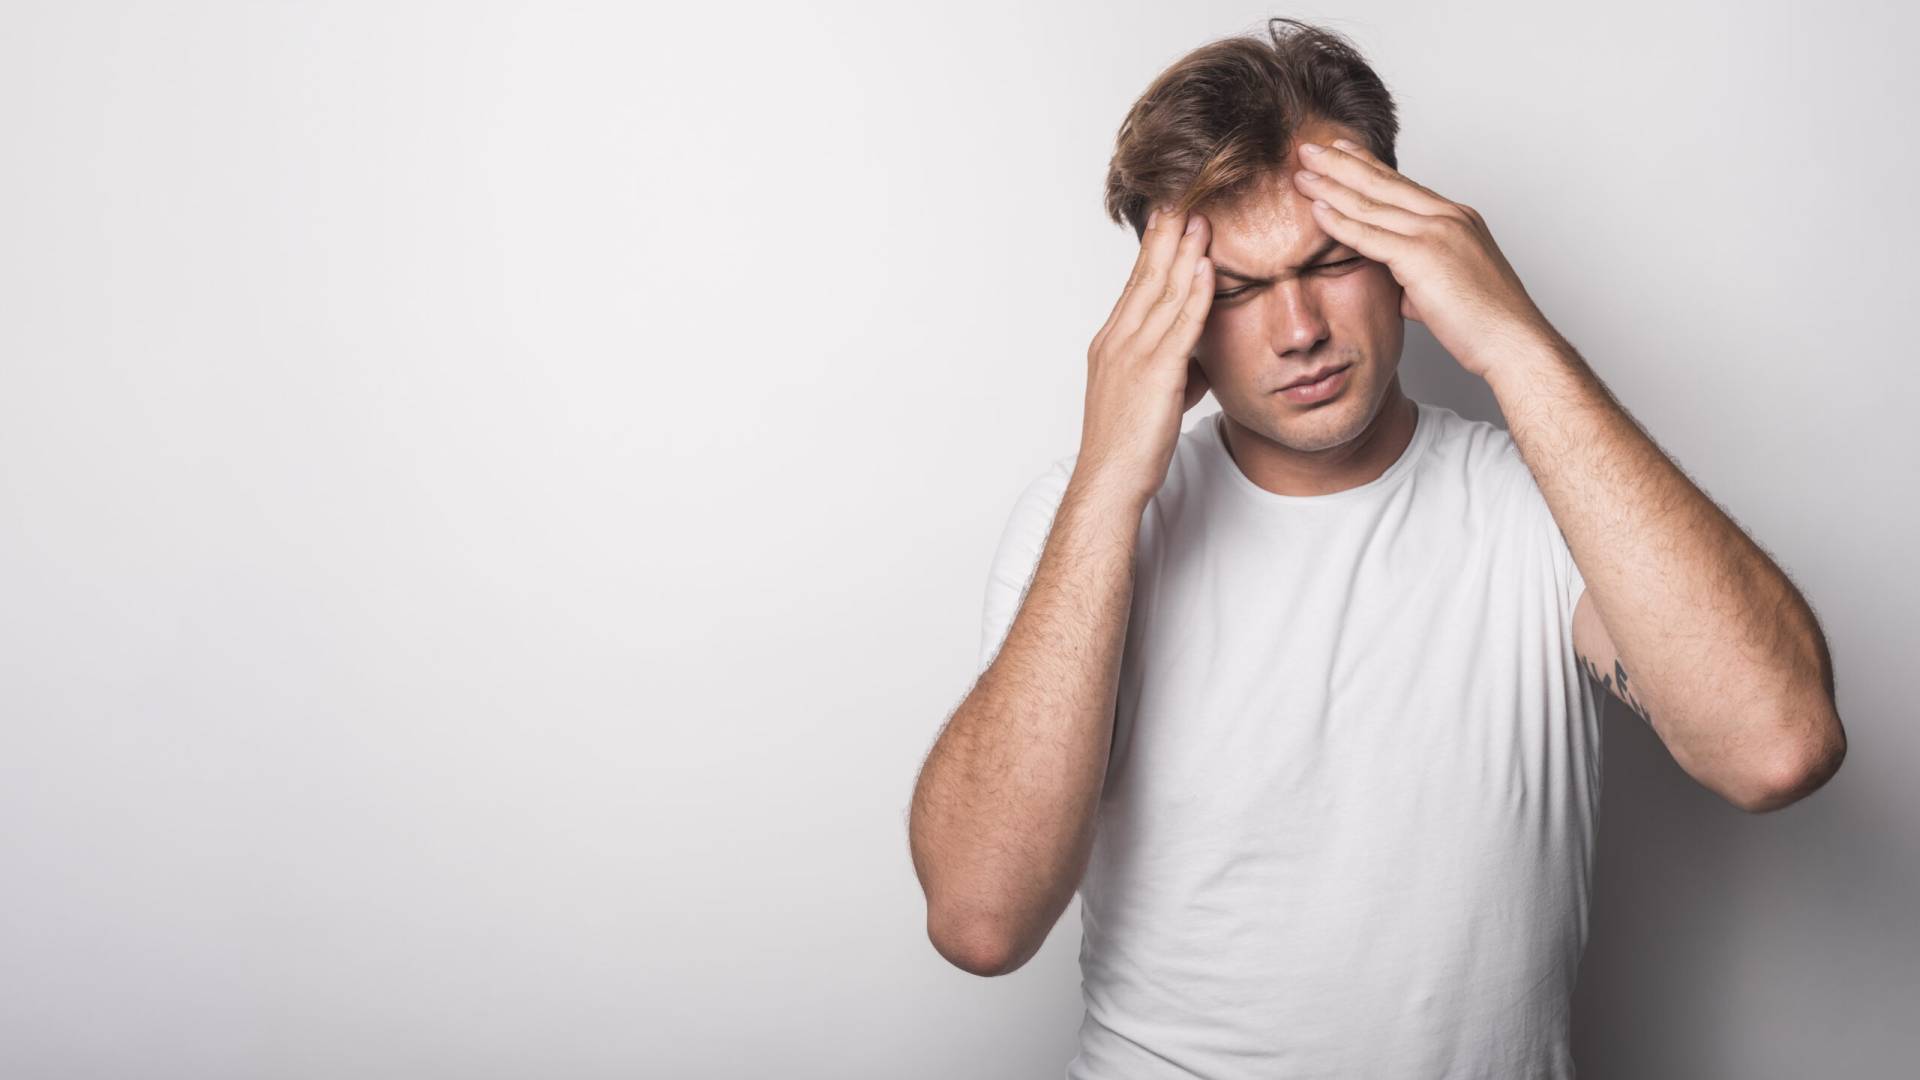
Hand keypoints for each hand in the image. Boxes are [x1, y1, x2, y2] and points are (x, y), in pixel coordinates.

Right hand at [1077, 204, 1214, 505]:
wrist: (1109, 481)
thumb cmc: (1128, 448)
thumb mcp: (1154, 399)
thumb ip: (1174, 373)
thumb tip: (1197, 365)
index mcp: (1113, 343)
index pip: (1136, 286)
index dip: (1153, 249)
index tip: (1168, 217)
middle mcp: (1118, 341)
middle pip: (1146, 276)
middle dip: (1166, 236)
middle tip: (1181, 197)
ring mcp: (1133, 355)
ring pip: (1162, 292)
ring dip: (1183, 251)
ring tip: (1199, 216)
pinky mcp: (1155, 374)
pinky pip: (1179, 325)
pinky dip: (1194, 293)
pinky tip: (1207, 267)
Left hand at [1291, 139, 1563, 380]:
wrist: (1514, 343)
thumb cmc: (1486, 326)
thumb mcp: (1447, 291)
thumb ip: (1417, 281)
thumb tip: (1398, 289)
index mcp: (1457, 219)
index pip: (1403, 186)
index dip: (1368, 166)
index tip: (1342, 150)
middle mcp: (1448, 216)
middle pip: (1383, 182)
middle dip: (1342, 161)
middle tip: (1310, 146)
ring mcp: (1437, 232)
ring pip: (1372, 203)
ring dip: (1331, 185)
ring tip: (1301, 170)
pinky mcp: (1424, 256)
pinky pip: (1370, 235)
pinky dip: (1340, 221)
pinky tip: (1316, 208)